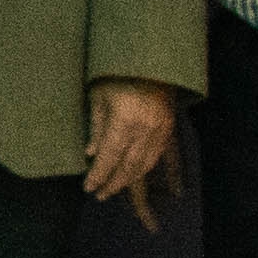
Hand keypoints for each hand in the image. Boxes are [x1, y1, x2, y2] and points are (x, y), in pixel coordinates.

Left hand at [80, 77, 183, 232]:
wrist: (152, 62)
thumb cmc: (117, 76)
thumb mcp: (98, 97)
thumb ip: (96, 128)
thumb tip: (91, 155)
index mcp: (125, 120)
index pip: (110, 157)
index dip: (99, 175)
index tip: (88, 187)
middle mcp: (146, 129)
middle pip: (129, 166)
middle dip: (113, 183)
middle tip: (99, 195)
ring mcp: (161, 130)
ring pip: (145, 164)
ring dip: (129, 180)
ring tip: (113, 189)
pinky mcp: (169, 129)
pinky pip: (157, 156)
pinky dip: (145, 170)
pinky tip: (135, 176)